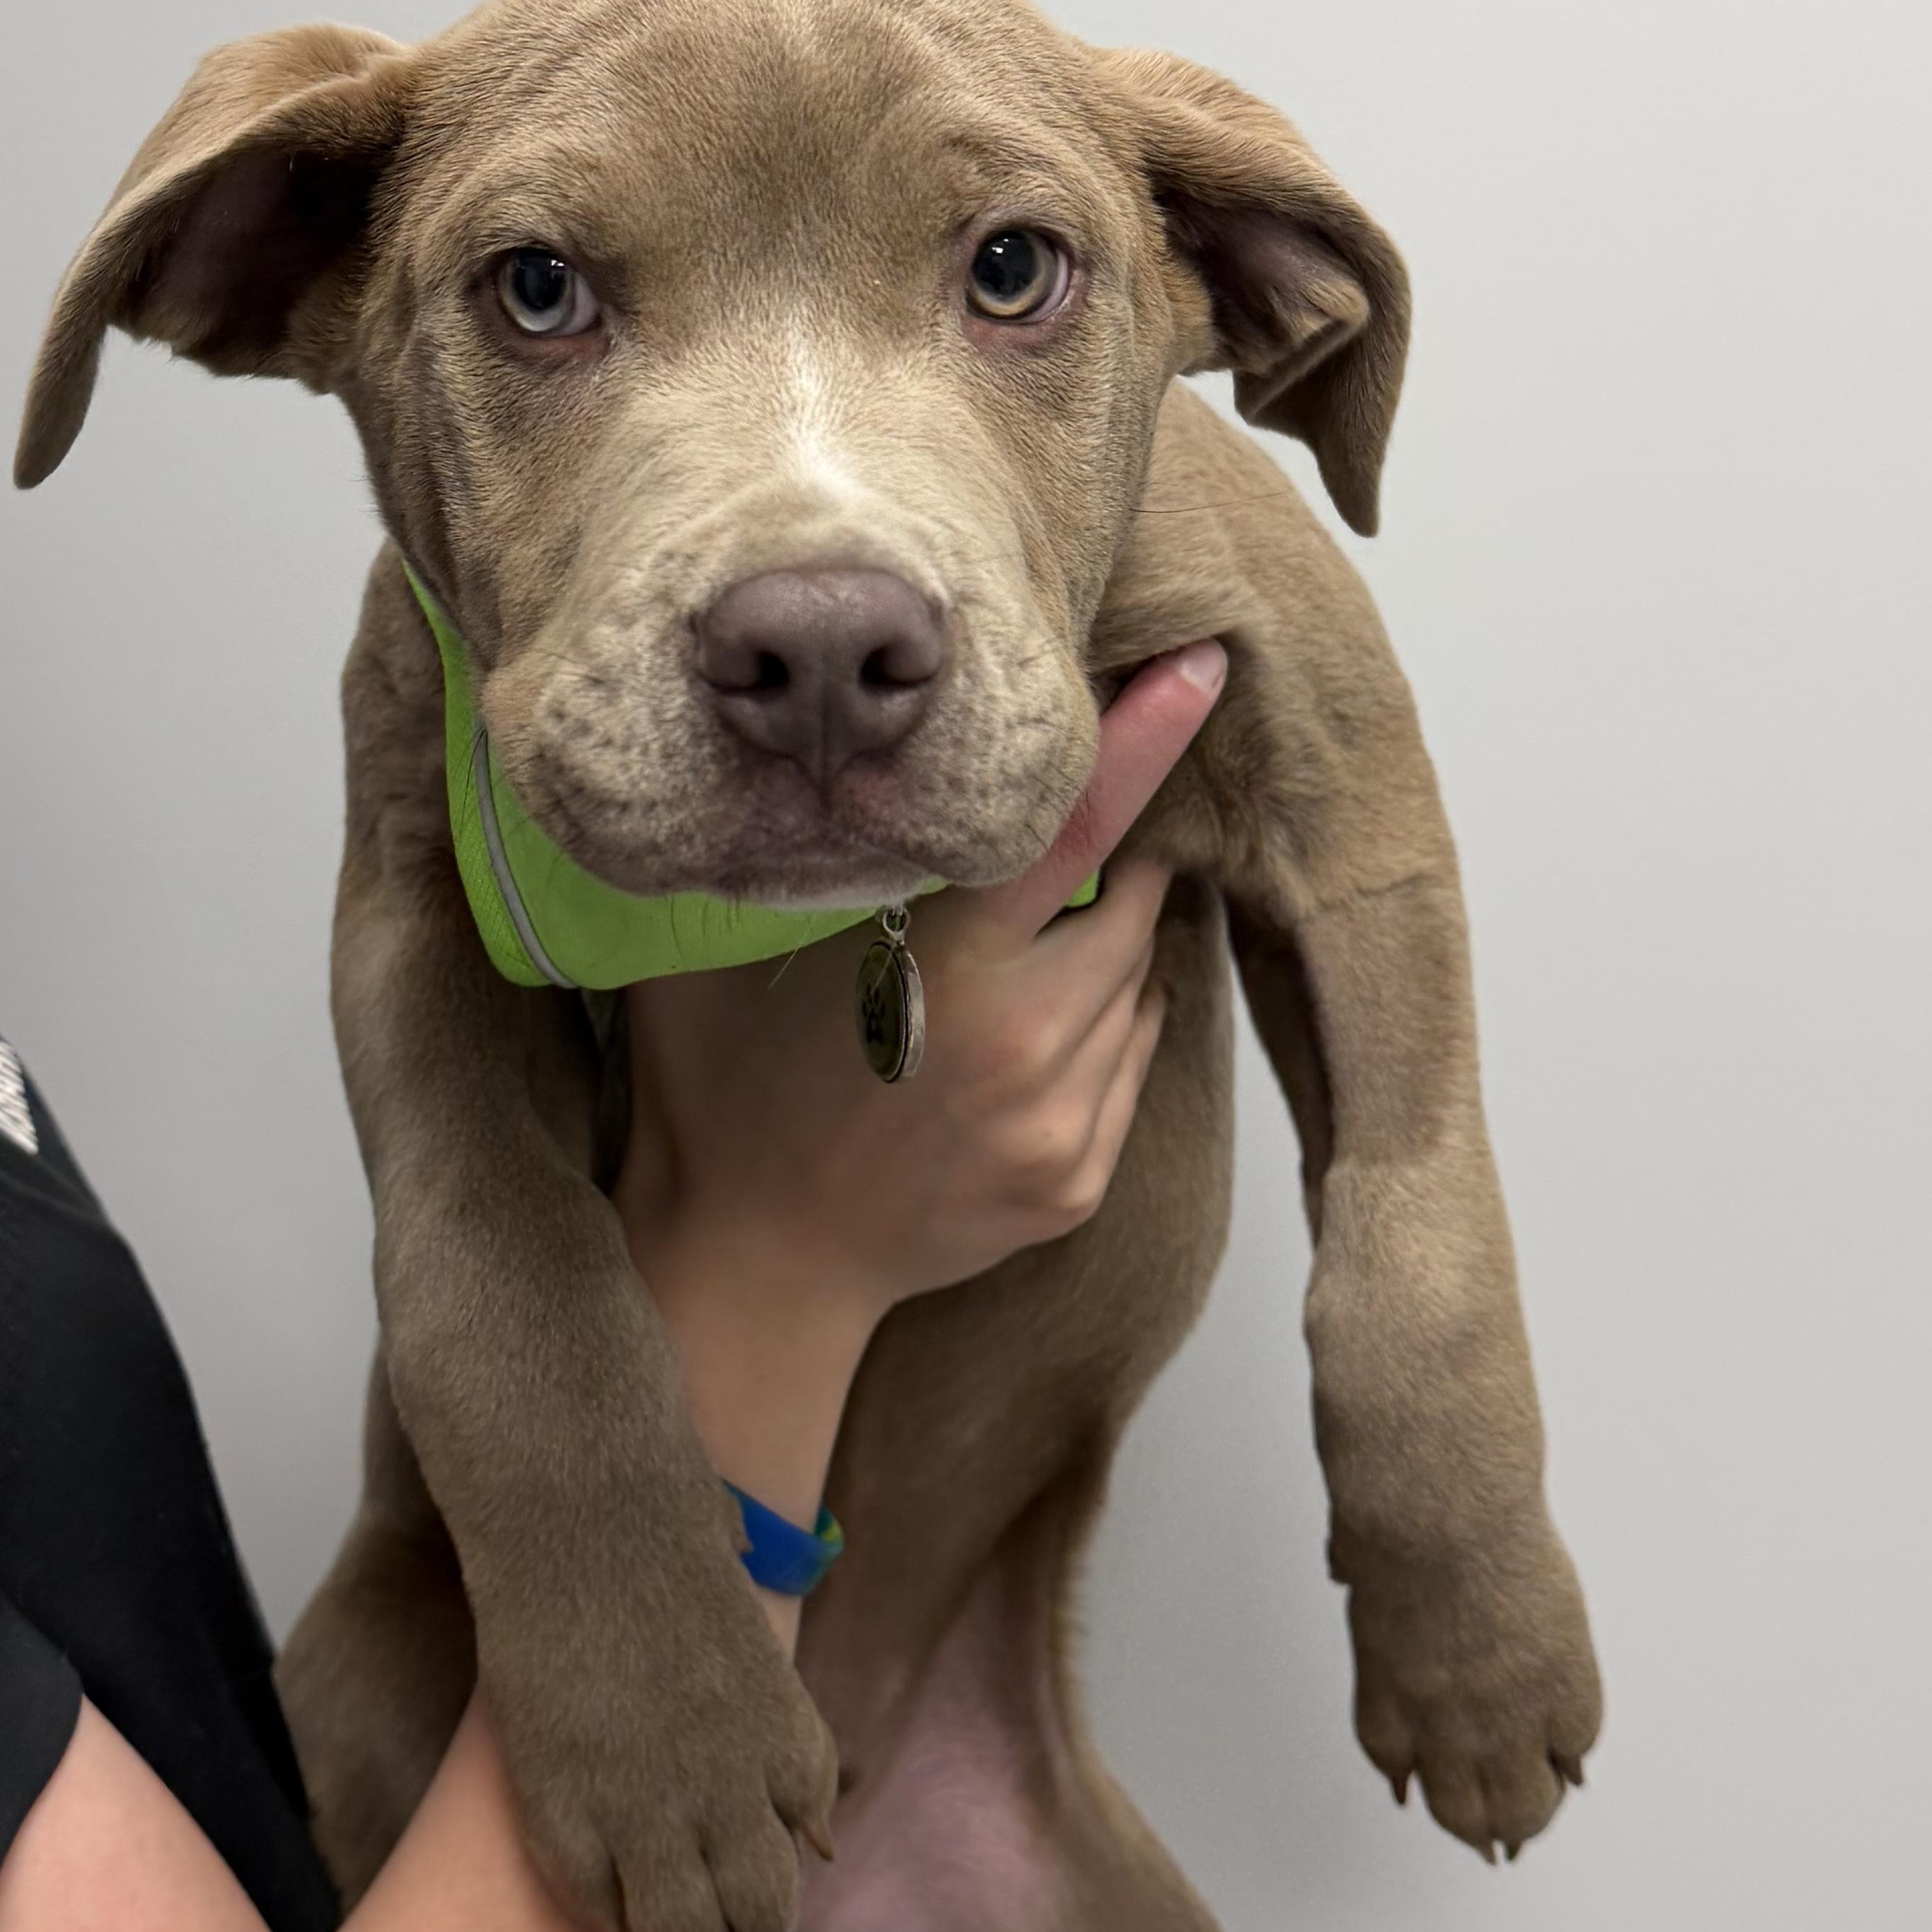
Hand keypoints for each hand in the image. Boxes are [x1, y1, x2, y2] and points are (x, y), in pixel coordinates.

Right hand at [614, 641, 1227, 1478]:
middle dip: (1111, 857)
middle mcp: (1026, 1045)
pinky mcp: (1080, 1180)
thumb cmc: (727, 1093)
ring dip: (1104, 947)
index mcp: (947, 970)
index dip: (1144, 738)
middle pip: (1133, 902)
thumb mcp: (731, 953)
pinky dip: (1103, 1026)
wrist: (751, 1265)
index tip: (1204, 666)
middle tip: (1044, 843)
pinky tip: (1022, 1032)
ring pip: (1141, 984)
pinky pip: (1134, 1060)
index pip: (1076, 827)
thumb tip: (804, 748)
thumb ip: (793, 855)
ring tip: (1014, 954)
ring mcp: (1062, 1123)